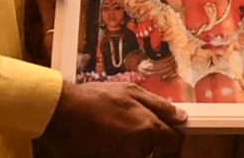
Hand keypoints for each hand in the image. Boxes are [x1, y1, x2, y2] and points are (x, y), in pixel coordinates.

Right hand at [39, 81, 185, 155]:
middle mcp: (139, 149)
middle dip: (147, 138)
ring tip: (113, 128)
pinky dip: (116, 149)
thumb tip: (181, 116)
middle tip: (128, 123)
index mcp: (148, 128)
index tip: (165, 129)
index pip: (175, 141)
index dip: (172, 134)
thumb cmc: (95, 99)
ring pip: (137, 154)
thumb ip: (159, 105)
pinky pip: (121, 156)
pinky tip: (105, 138)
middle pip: (154, 149)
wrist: (62, 114)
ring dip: (130, 145)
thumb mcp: (130, 91)